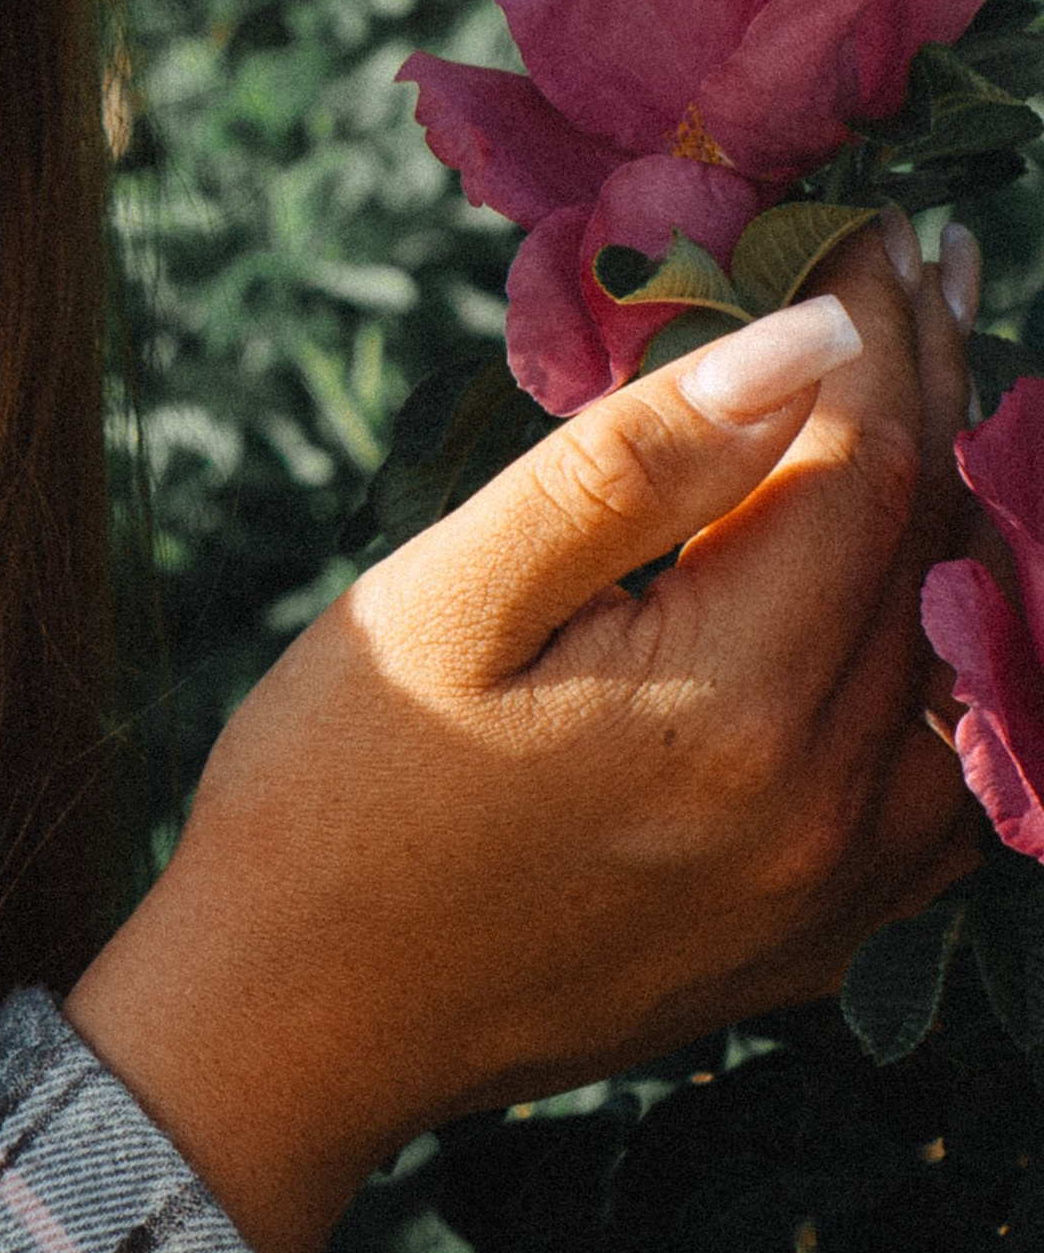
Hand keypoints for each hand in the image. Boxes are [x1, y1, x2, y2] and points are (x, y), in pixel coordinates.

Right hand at [67, 219, 983, 1252]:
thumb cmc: (328, 797)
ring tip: (925, 395)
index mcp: (725, 708)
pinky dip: (957, 664)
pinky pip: (955, 786)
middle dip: (927, 391)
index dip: (875, 327)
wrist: (286, 1029)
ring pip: (967, 661)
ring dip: (954, 515)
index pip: (861, 465)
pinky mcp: (818, 942)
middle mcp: (818, 809)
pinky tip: (921, 589)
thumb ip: (629, 465)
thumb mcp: (444, 599)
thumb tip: (805, 333)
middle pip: (931, 550)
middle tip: (920, 269)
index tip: (863, 223)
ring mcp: (833, 892)